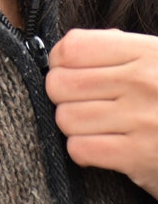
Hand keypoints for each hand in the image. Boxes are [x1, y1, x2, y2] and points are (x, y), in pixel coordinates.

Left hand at [46, 28, 157, 198]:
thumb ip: (119, 49)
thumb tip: (68, 50)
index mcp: (144, 51)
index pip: (72, 47)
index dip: (59, 61)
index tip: (66, 71)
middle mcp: (141, 81)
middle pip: (61, 84)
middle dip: (61, 95)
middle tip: (77, 101)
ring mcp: (140, 119)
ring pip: (66, 117)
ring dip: (72, 125)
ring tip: (92, 125)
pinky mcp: (139, 156)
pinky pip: (80, 148)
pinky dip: (82, 150)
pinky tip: (100, 147)